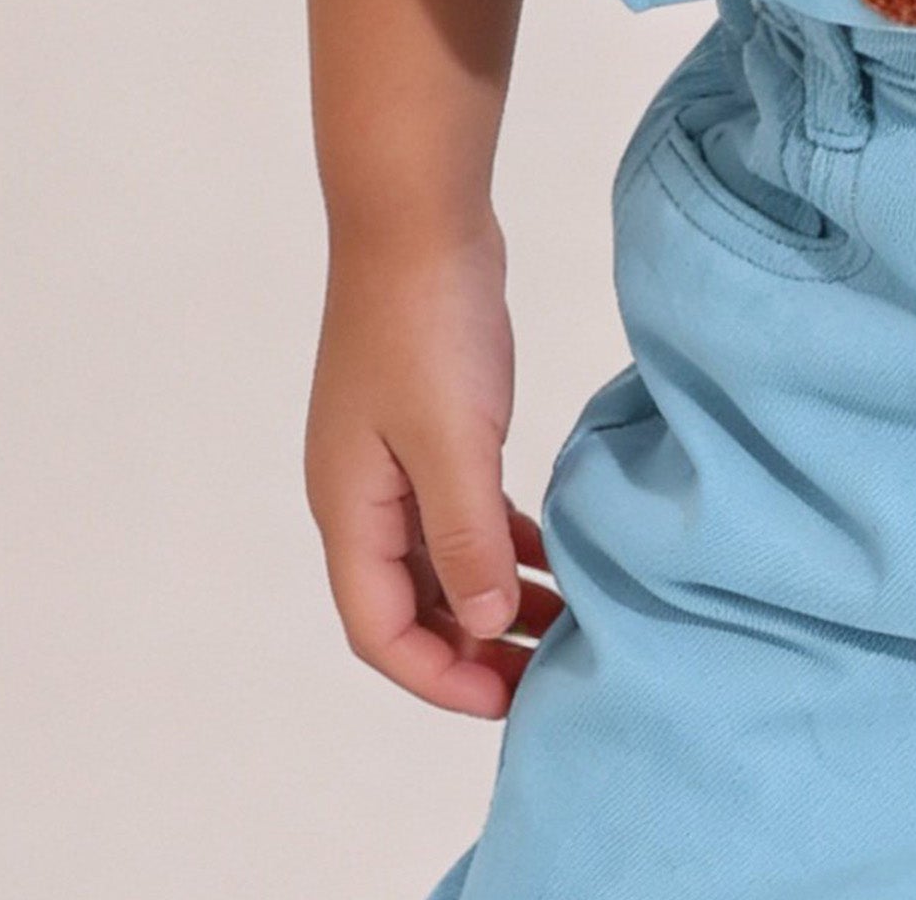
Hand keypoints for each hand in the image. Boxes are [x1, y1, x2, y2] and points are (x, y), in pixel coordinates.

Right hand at [305, 212, 562, 716]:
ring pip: (440, 559)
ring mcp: (392, 459)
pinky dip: (500, 539)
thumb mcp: (452, 442)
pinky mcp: (427, 424)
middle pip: (410, 606)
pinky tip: (549, 552)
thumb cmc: (425, 325)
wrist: (417, 217)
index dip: (439, 677)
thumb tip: (482, 629)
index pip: (381, 631)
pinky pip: (460, 510)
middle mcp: (362, 496)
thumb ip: (466, 540)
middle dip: (471, 650)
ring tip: (564, 622)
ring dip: (492, 596)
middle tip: (548, 674)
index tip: (508, 699)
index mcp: (350, 510)